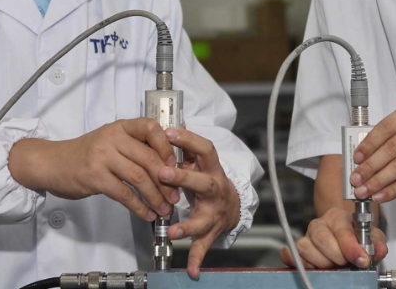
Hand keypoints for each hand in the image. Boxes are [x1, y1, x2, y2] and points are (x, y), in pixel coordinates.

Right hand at [8, 118, 180, 220]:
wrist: (52, 162)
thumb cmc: (86, 153)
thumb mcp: (110, 140)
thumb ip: (134, 146)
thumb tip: (168, 163)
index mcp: (120, 127)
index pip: (151, 128)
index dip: (167, 146)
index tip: (176, 165)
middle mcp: (112, 138)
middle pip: (148, 158)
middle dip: (167, 180)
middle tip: (176, 195)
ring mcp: (103, 157)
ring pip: (138, 177)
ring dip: (156, 196)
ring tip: (165, 208)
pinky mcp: (95, 177)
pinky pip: (124, 194)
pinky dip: (139, 206)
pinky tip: (147, 214)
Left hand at [159, 128, 240, 279]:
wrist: (233, 205)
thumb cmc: (209, 179)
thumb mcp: (201, 162)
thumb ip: (184, 147)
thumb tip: (164, 125)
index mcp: (212, 169)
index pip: (205, 149)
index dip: (189, 139)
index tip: (169, 132)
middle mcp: (216, 190)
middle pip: (204, 183)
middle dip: (184, 178)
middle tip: (163, 174)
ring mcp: (214, 213)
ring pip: (203, 219)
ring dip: (187, 225)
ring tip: (172, 231)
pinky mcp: (210, 232)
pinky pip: (204, 247)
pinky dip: (197, 259)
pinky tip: (191, 271)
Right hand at [280, 207, 387, 268]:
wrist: (344, 241)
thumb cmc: (356, 238)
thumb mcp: (372, 238)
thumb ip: (376, 243)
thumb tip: (379, 249)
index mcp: (337, 217)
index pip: (341, 230)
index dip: (351, 247)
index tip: (361, 260)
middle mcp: (319, 224)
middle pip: (321, 239)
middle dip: (336, 256)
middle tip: (346, 263)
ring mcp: (306, 236)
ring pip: (305, 247)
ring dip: (320, 262)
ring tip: (332, 265)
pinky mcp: (296, 248)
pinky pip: (288, 253)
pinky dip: (298, 262)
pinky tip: (312, 267)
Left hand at [351, 100, 395, 201]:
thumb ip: (394, 136)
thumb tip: (365, 157)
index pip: (386, 127)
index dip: (368, 144)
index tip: (356, 158)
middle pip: (391, 147)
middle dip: (370, 166)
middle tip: (356, 178)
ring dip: (378, 180)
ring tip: (365, 190)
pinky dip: (394, 189)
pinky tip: (382, 195)